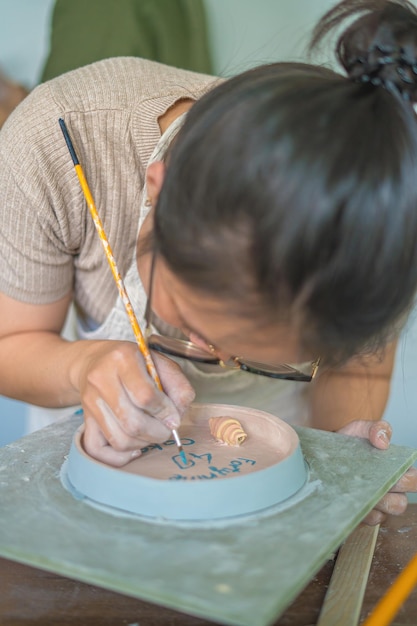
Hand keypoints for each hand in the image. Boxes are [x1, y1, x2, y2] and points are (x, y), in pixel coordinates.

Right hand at [74, 340, 194, 465]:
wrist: (96, 361)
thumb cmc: (135, 362)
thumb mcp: (161, 363)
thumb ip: (178, 386)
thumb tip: (177, 416)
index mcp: (123, 358)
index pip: (145, 396)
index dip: (165, 412)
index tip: (174, 417)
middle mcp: (101, 379)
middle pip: (132, 423)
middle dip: (157, 432)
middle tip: (167, 429)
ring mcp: (90, 401)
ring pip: (119, 439)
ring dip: (144, 443)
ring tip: (153, 433)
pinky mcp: (85, 419)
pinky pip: (98, 450)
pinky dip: (120, 456)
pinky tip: (135, 447)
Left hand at [337, 419, 416, 524]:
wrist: (322, 453)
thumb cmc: (347, 442)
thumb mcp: (361, 429)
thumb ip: (377, 428)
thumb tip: (383, 442)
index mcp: (396, 470)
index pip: (414, 481)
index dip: (408, 479)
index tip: (393, 471)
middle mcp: (390, 490)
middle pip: (401, 503)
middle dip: (390, 492)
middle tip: (374, 479)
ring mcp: (376, 504)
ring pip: (387, 512)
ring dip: (377, 502)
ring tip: (360, 488)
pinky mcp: (362, 513)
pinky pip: (370, 518)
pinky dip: (362, 509)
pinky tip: (350, 498)